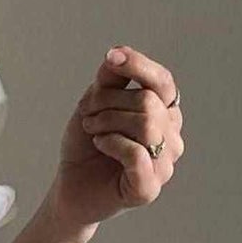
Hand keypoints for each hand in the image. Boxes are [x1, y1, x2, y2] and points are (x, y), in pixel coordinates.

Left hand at [49, 45, 184, 232]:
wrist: (70, 187)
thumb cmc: (86, 146)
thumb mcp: (94, 104)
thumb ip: (110, 79)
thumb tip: (118, 53)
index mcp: (164, 114)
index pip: (163, 82)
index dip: (140, 66)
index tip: (111, 57)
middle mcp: (171, 138)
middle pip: (149, 102)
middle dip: (109, 102)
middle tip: (87, 115)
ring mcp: (164, 165)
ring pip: (147, 125)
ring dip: (108, 122)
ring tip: (92, 130)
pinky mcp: (149, 188)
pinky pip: (137, 154)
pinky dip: (112, 143)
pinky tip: (100, 144)